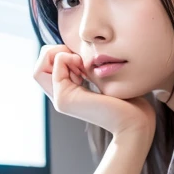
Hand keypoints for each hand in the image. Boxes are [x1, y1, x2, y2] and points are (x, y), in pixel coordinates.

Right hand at [33, 45, 156, 139]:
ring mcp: (60, 99)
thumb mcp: (102, 77)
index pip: (46, 66)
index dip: (60, 54)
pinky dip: (68, 56)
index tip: (83, 59)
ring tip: (82, 64)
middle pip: (38, 67)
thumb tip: (72, 50)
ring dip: (61, 54)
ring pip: (39, 67)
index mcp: (68, 93)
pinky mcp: (64, 99)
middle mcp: (60, 97)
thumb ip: (86, 67)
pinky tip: (84, 66)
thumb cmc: (128, 101)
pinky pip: (56, 64)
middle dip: (56, 52)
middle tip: (80, 60)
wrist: (135, 123)